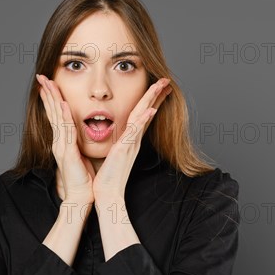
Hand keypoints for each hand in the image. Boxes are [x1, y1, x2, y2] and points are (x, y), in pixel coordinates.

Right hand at [36, 74, 95, 203]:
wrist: (81, 197)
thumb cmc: (83, 179)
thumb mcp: (80, 156)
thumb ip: (78, 144)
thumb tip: (81, 135)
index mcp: (63, 142)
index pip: (56, 116)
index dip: (52, 100)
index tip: (49, 84)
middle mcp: (59, 142)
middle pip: (52, 113)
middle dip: (47, 94)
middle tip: (41, 77)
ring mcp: (61, 146)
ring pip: (56, 118)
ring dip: (52, 99)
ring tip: (48, 83)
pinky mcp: (67, 153)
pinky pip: (66, 131)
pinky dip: (63, 116)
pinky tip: (62, 104)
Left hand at [92, 78, 171, 200]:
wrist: (107, 195)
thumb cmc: (108, 177)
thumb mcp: (113, 155)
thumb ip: (119, 144)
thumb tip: (119, 138)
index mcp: (130, 140)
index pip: (142, 115)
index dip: (151, 101)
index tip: (158, 88)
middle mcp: (133, 140)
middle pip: (147, 112)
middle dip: (156, 95)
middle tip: (166, 80)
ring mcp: (131, 144)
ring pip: (143, 117)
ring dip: (152, 100)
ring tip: (161, 86)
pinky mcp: (125, 150)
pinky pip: (135, 132)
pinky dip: (143, 120)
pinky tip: (150, 110)